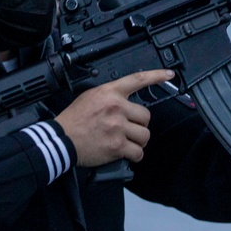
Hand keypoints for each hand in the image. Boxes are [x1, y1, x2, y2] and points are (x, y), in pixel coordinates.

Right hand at [54, 69, 174, 166]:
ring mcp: (118, 127)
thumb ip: (110, 96)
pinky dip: (134, 155)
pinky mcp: (117, 146)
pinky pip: (138, 152)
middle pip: (146, 116)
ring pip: (144, 135)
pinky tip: (127, 153)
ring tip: (128, 141)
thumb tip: (126, 101)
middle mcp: (117, 108)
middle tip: (129, 128)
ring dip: (139, 141)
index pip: (138, 79)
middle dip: (139, 124)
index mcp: (110, 93)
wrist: (61, 139)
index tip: (169, 75)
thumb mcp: (90, 96)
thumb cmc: (73, 119)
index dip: (157, 76)